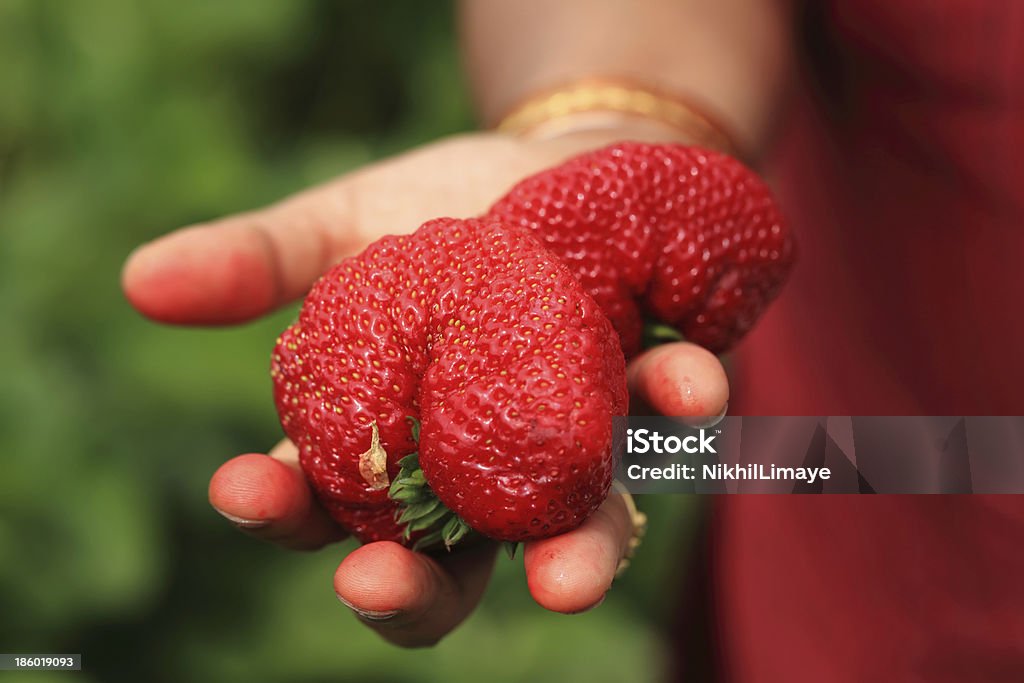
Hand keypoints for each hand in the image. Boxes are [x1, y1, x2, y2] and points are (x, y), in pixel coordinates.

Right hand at [123, 126, 729, 646]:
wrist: (559, 162)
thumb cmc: (440, 208)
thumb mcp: (343, 224)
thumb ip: (259, 263)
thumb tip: (139, 280)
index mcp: (402, 447)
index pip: (332, 507)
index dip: (286, 511)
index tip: (245, 489)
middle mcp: (491, 472)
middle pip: (449, 566)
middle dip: (410, 591)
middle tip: (372, 584)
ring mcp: (582, 445)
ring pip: (576, 528)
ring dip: (574, 557)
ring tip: (560, 581)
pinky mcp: (659, 398)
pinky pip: (674, 420)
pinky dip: (680, 409)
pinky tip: (685, 394)